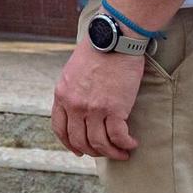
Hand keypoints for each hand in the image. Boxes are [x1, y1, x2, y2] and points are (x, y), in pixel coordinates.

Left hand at [50, 42, 143, 160]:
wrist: (114, 39)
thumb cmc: (98, 50)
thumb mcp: (73, 70)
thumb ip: (73, 90)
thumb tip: (79, 107)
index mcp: (62, 95)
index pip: (60, 128)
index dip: (69, 143)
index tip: (79, 150)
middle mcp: (75, 105)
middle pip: (79, 141)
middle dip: (93, 152)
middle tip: (105, 152)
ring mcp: (93, 109)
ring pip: (99, 144)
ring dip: (112, 153)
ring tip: (123, 153)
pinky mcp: (114, 109)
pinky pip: (118, 137)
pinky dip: (125, 145)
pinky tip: (132, 144)